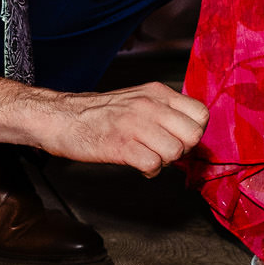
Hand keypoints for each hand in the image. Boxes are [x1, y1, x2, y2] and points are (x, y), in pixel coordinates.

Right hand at [27, 81, 208, 175]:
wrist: (62, 118)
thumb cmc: (101, 113)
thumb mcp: (139, 99)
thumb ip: (166, 110)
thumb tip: (191, 130)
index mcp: (157, 92)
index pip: (201, 112)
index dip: (194, 131)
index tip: (180, 137)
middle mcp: (149, 105)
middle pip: (193, 135)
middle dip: (183, 149)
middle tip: (165, 150)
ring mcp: (134, 124)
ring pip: (175, 152)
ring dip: (164, 161)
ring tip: (148, 156)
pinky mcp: (120, 145)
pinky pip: (153, 165)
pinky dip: (149, 171)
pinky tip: (138, 165)